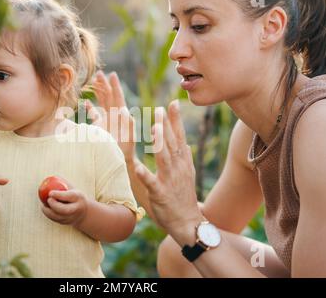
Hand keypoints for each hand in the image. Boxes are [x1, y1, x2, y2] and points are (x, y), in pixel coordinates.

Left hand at [41, 182, 87, 226]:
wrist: (84, 212)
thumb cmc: (74, 196)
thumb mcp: (72, 189)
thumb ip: (63, 184)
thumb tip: (49, 177)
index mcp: (78, 197)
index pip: (69, 197)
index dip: (59, 195)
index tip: (50, 193)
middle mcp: (76, 209)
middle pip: (64, 210)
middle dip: (54, 205)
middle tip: (47, 200)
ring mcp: (71, 217)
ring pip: (58, 217)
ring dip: (48, 211)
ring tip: (43, 205)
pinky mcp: (66, 222)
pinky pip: (56, 219)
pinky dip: (49, 214)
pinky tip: (45, 209)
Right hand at [87, 71, 135, 161]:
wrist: (121, 161)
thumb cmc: (127, 151)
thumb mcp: (130, 137)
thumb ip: (127, 123)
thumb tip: (123, 109)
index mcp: (121, 116)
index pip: (118, 98)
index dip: (115, 86)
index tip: (112, 74)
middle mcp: (114, 116)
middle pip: (109, 97)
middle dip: (105, 85)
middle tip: (99, 73)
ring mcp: (108, 121)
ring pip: (103, 103)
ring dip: (99, 92)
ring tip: (94, 81)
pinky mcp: (101, 128)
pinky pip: (95, 115)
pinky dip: (91, 108)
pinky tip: (85, 102)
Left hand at [134, 101, 203, 240]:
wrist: (188, 222)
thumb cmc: (183, 196)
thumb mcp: (186, 173)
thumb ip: (184, 156)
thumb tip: (185, 141)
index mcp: (182, 161)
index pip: (179, 136)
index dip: (176, 120)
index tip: (173, 103)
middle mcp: (178, 167)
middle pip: (171, 143)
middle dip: (166, 125)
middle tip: (160, 109)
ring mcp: (170, 180)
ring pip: (164, 158)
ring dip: (160, 143)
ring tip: (154, 128)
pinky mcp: (161, 194)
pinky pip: (152, 183)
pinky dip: (145, 175)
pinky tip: (137, 167)